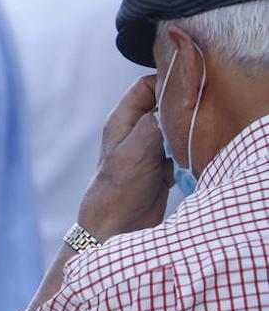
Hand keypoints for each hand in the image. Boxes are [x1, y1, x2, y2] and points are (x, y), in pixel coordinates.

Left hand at [77, 77, 171, 240]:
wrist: (116, 227)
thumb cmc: (117, 190)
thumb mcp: (134, 152)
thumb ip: (151, 125)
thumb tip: (170, 106)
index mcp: (121, 121)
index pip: (145, 86)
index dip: (165, 82)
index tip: (186, 90)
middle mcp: (134, 131)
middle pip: (163, 106)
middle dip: (180, 109)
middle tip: (194, 118)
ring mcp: (148, 148)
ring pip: (173, 128)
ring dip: (184, 134)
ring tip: (186, 145)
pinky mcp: (160, 166)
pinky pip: (179, 149)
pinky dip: (185, 154)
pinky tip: (183, 165)